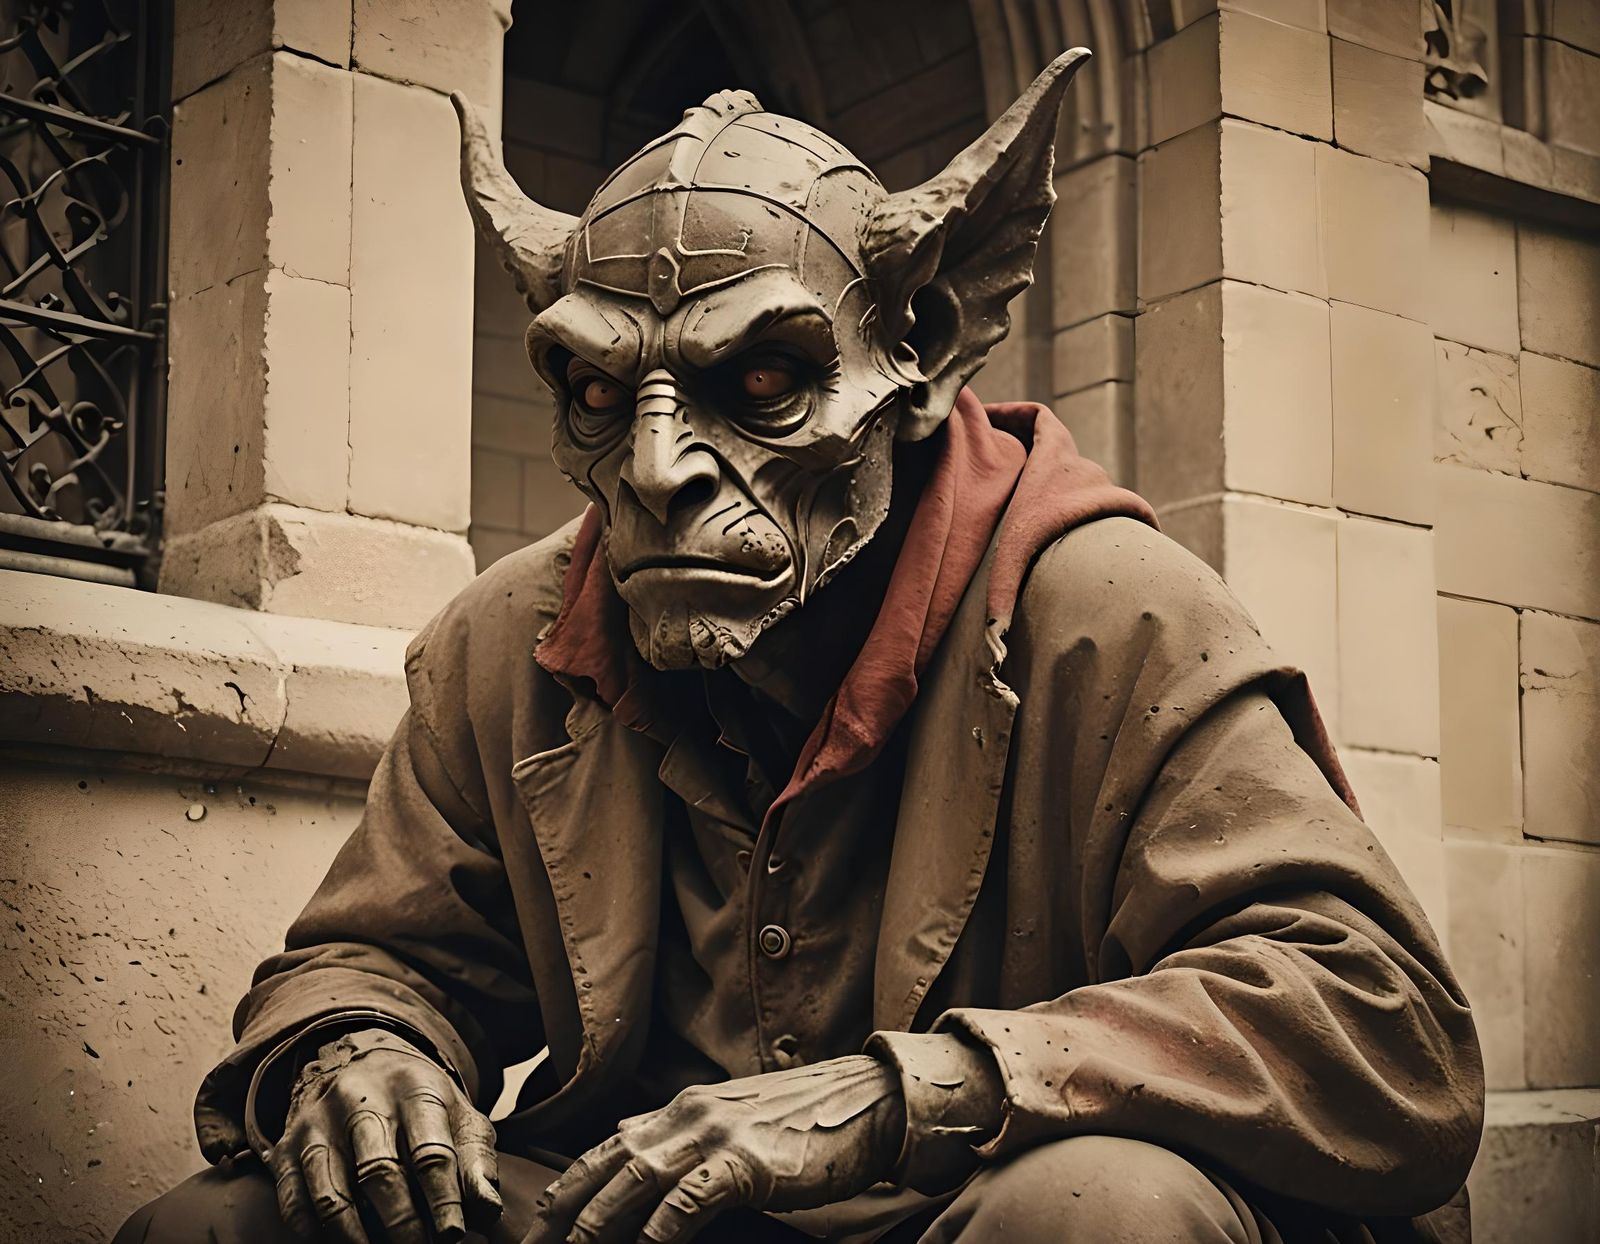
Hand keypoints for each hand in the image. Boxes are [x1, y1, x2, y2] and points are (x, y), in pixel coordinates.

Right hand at [259, 1027, 502, 1242]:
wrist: (359, 1060)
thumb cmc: (419, 1102)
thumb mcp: (456, 1114)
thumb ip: (475, 1160)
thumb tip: (487, 1211)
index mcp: (414, 1088)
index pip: (430, 1152)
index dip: (443, 1199)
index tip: (453, 1234)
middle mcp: (361, 1099)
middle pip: (380, 1173)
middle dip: (402, 1224)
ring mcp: (319, 1122)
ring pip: (333, 1193)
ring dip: (356, 1237)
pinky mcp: (288, 1146)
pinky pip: (294, 1201)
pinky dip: (315, 1232)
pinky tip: (341, 1242)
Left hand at [524, 1055, 904, 1243]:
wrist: (869, 1101)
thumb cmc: (805, 1120)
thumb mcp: (732, 1120)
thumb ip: (682, 1134)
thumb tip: (631, 1143)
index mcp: (682, 1109)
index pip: (605, 1148)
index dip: (566, 1188)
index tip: (534, 1227)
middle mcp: (687, 1116)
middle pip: (604, 1166)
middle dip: (561, 1214)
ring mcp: (715, 1135)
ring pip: (632, 1182)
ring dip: (594, 1227)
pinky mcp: (745, 1161)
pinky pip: (685, 1202)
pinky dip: (656, 1233)